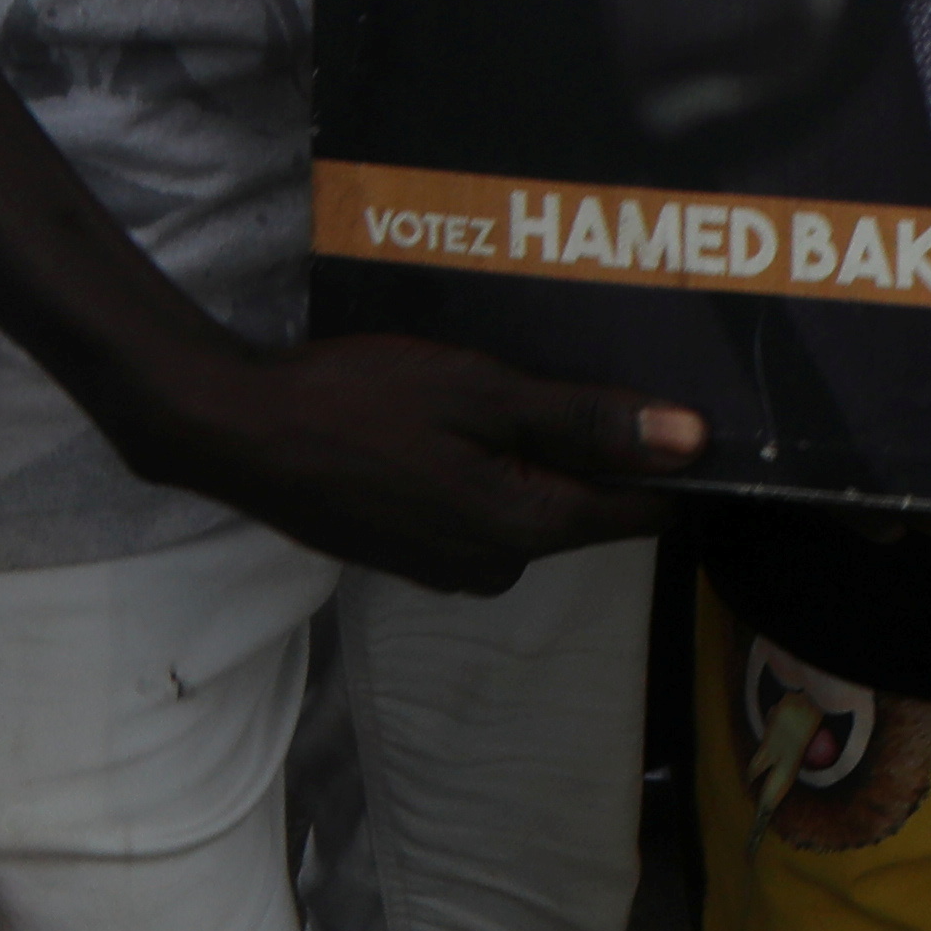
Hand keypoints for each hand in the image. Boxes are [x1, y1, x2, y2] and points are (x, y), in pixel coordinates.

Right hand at [139, 330, 691, 595]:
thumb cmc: (354, 403)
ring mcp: (452, 566)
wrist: (239, 433)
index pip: (646, 510)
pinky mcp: (417, 553)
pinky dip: (486, 465)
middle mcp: (497, 564)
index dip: (673, 457)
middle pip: (587, 504)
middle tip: (576, 365)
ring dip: (534, 451)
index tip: (680, 400)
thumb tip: (691, 440)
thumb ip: (587, 421)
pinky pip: (483, 506)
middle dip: (594, 444)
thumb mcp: (483, 393)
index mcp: (526, 529)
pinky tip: (456, 417)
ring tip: (507, 382)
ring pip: (532, 501)